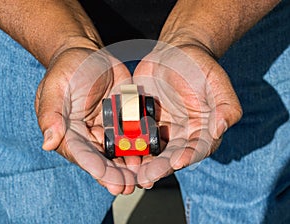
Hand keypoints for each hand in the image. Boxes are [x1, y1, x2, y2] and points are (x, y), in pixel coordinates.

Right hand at [35, 47, 135, 194]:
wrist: (89, 53)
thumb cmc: (68, 68)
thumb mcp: (56, 87)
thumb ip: (51, 114)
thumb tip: (48, 143)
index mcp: (69, 132)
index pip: (82, 154)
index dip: (96, 169)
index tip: (110, 181)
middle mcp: (89, 134)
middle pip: (103, 159)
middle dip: (116, 174)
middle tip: (130, 187)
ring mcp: (107, 127)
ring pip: (120, 151)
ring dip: (131, 165)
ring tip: (145, 178)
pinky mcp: (122, 118)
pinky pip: (133, 134)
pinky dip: (142, 145)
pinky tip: (153, 155)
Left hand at [133, 43, 241, 187]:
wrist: (174, 53)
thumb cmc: (199, 66)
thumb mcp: (216, 82)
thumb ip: (226, 105)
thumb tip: (221, 128)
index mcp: (203, 130)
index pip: (198, 148)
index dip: (189, 156)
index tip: (177, 162)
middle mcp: (182, 135)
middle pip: (172, 156)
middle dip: (160, 167)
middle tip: (147, 177)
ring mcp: (162, 130)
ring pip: (153, 151)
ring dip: (143, 163)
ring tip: (132, 173)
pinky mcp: (144, 123)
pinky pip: (137, 137)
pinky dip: (130, 146)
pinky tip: (119, 153)